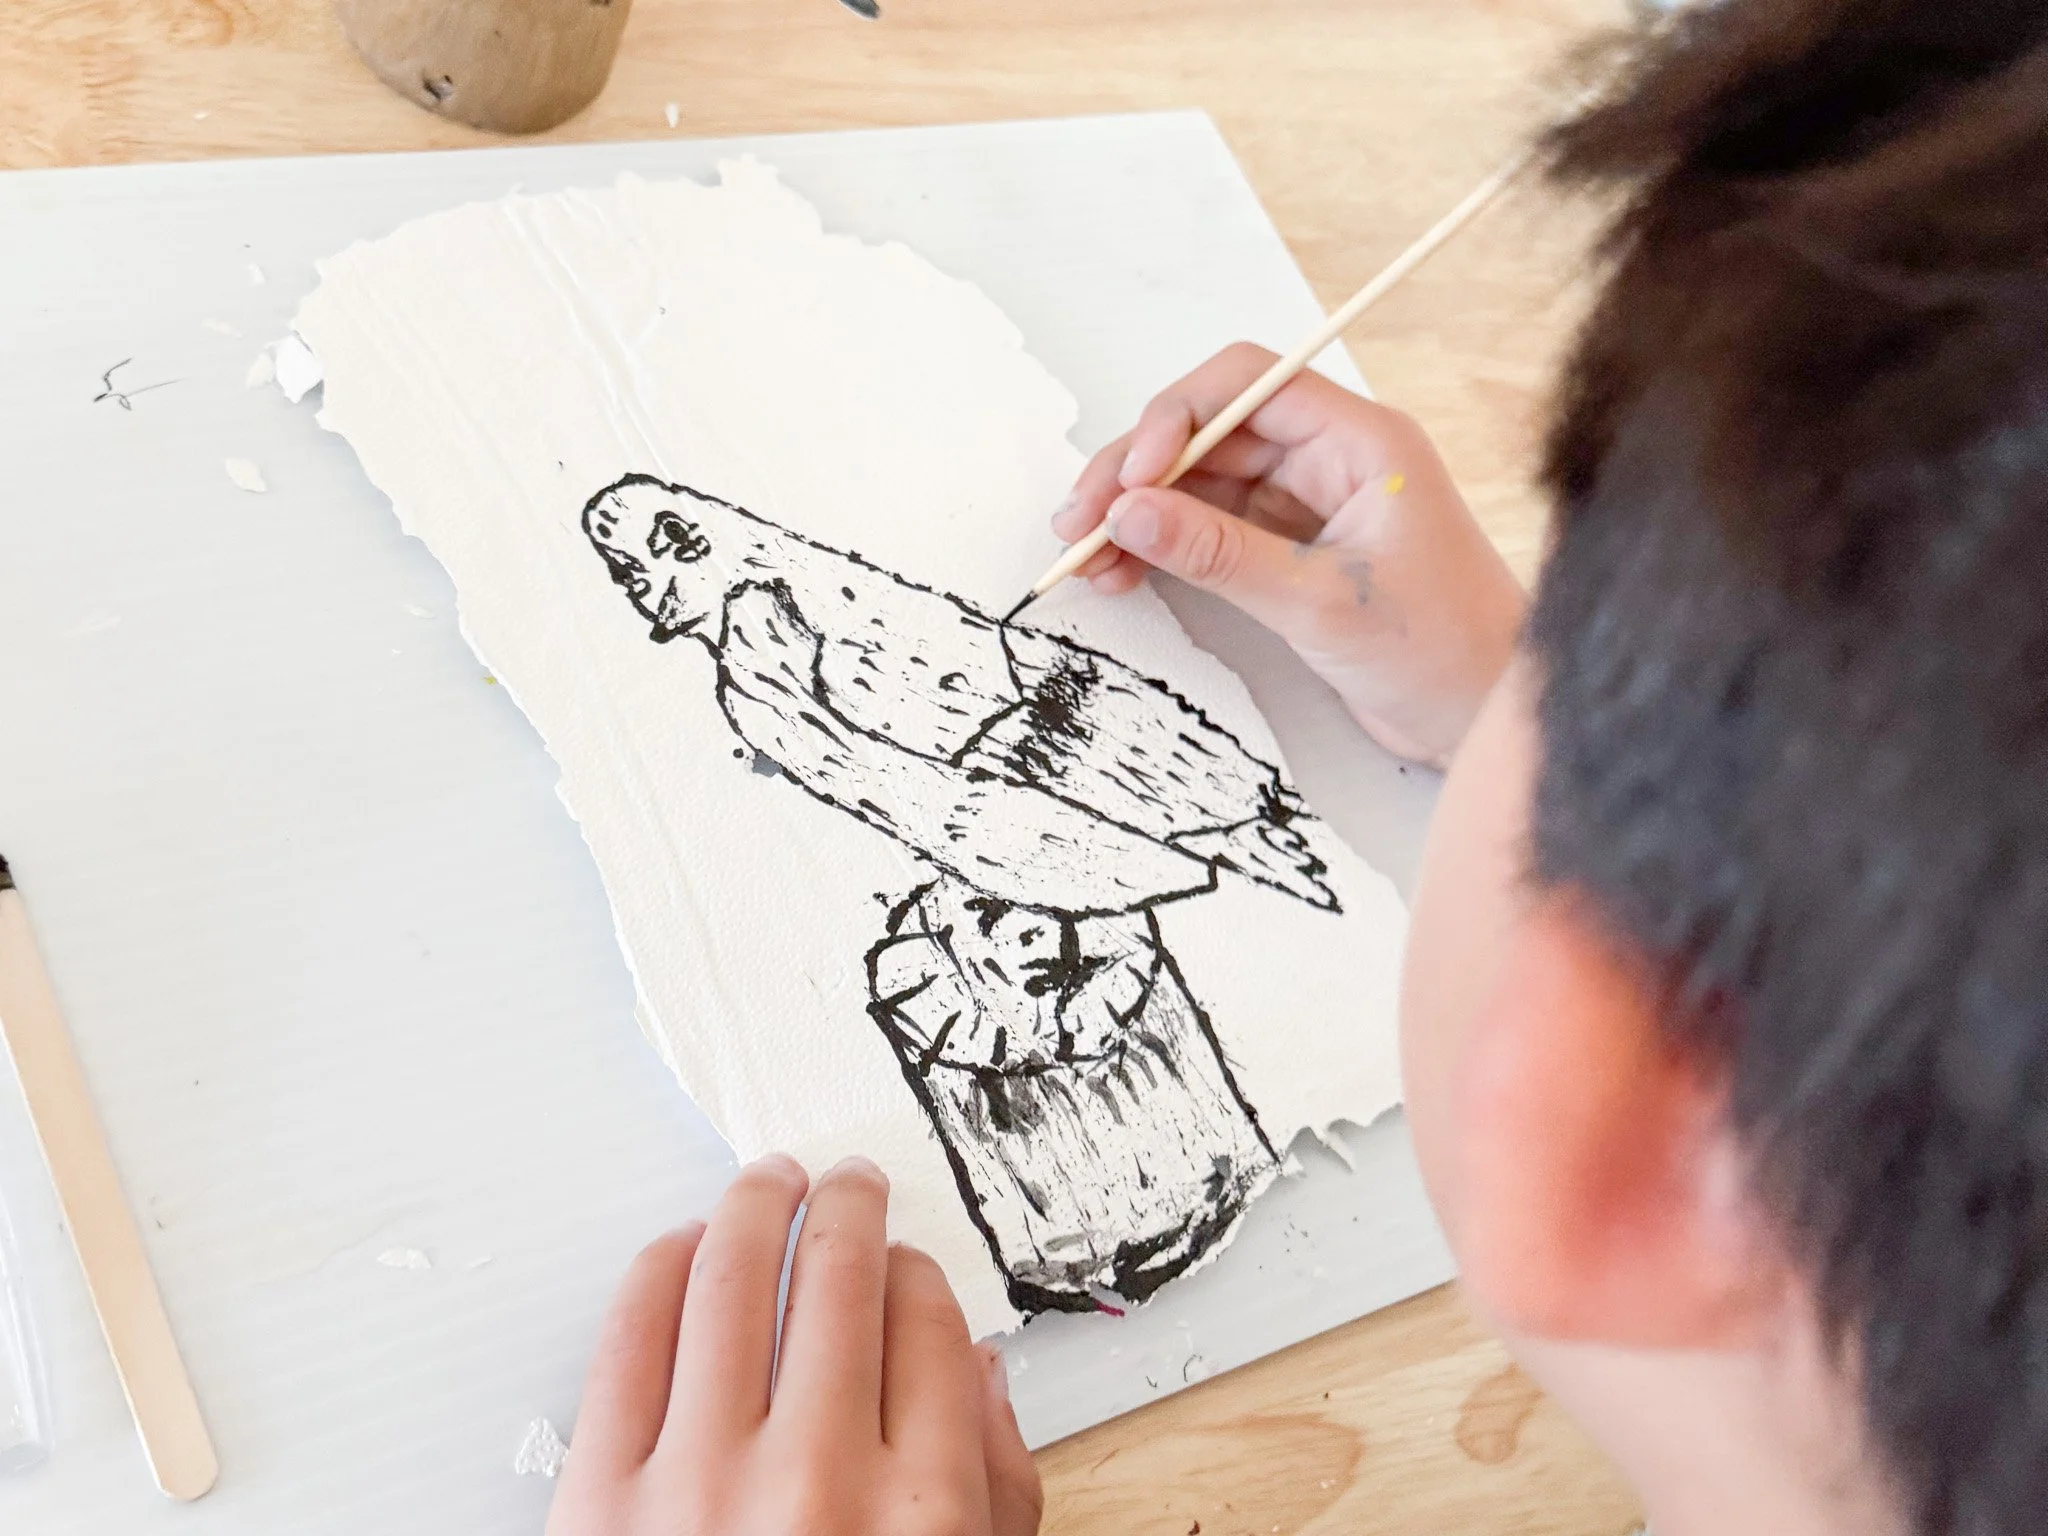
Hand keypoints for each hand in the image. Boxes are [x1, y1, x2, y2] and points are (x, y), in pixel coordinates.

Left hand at [546, 1155, 1041, 1535]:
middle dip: (852, 1208)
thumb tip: (980, 1372)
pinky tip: (682, 1246)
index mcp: (922, 1517)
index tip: (910, 1264)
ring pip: (735, 1280)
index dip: (923, 1273)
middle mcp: (819, 1482)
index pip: (932, 1328)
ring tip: (771, 1182)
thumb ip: (996, 1496)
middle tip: (851, 1183)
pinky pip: (630, 1340)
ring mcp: (700, 1484)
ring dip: (759, 1205)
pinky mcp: (597, 1497)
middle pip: (842, 1281)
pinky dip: (658, 1268)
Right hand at [1055, 344, 1525, 767]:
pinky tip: (1124, 572)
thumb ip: (1218, 554)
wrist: (1488, 717)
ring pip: (1203, 485)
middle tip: (1079, 522)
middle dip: (1138, 472)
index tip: (1129, 480)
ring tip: (1087, 557)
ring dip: (1142, 514)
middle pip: (1210, 433)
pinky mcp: (1295, 554)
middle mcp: (1333, 460)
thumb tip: (1129, 512)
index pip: (1247, 385)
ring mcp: (1311, 507)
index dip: (1175, 419)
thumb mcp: (1319, 601)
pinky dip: (1166, 548)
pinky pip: (1214, 531)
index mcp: (1360, 442)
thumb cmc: (1444, 653)